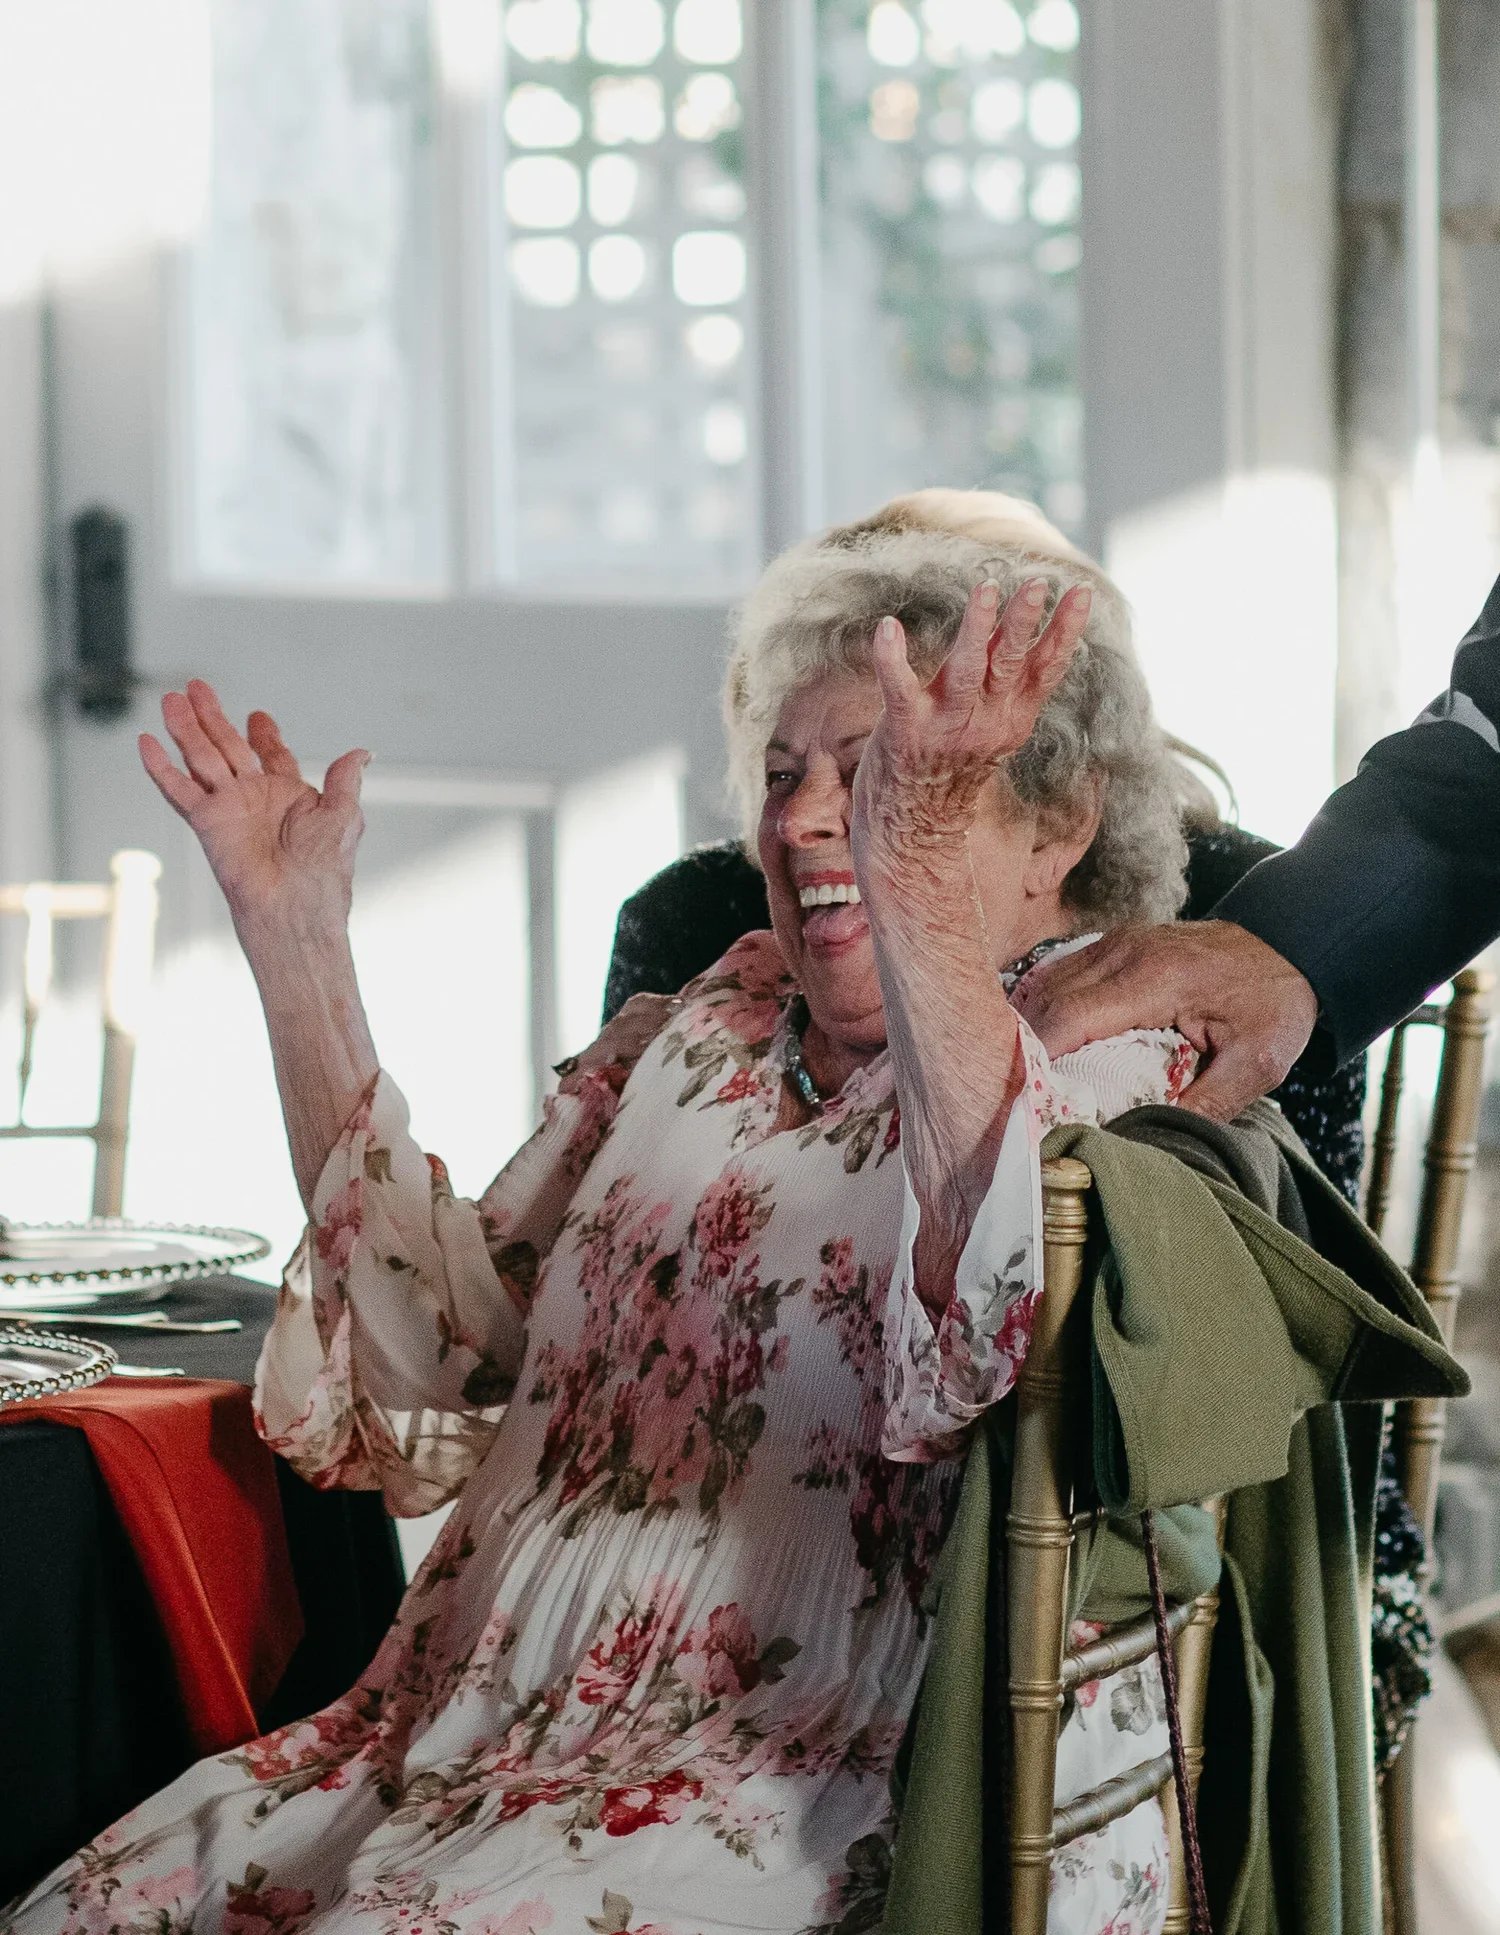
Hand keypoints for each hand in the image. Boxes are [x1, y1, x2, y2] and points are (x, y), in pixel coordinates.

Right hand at [139, 681, 368, 935]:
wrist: (293, 908)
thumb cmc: (323, 872)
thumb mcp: (343, 816)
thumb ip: (345, 780)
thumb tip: (363, 753)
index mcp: (289, 796)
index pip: (271, 756)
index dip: (264, 735)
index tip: (257, 716)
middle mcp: (255, 799)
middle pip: (227, 746)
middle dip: (212, 716)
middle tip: (197, 687)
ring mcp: (228, 809)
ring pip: (200, 757)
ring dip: (185, 728)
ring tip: (171, 699)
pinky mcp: (206, 823)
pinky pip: (178, 789)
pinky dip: (161, 767)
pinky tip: (147, 742)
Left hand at [853, 577, 1091, 865]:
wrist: (917, 828)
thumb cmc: (952, 763)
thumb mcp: (991, 723)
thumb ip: (1005, 679)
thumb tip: (1022, 626)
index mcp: (1011, 718)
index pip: (1046, 668)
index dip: (1065, 631)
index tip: (1082, 592)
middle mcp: (985, 721)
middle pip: (1010, 663)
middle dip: (1024, 622)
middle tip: (1038, 583)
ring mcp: (946, 726)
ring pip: (966, 670)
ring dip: (977, 629)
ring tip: (987, 589)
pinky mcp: (905, 731)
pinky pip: (899, 690)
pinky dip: (892, 658)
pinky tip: (888, 626)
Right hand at [1014, 919, 1319, 1120]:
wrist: (1291, 944)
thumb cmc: (1273, 1003)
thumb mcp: (1256, 1063)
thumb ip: (1207, 1102)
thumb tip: (1152, 1141)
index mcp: (1156, 981)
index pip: (1070, 1017)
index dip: (1037, 1059)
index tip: (1023, 1099)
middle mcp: (1124, 953)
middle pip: (1045, 1001)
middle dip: (1020, 1049)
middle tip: (1010, 1096)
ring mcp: (1114, 943)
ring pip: (1044, 984)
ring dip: (1027, 1028)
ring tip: (1019, 1075)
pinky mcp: (1112, 944)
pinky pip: (1058, 974)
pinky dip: (1041, 1008)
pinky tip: (1039, 1041)